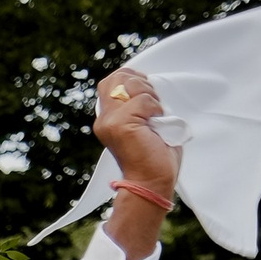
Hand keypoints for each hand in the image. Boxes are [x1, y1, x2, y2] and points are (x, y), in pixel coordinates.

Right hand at [92, 68, 178, 204]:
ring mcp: (110, 121)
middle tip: (153, 108)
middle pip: (120, 76)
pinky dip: (156, 109)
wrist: (151, 183)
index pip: (113, 80)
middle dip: (142, 84)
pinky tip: (156, 126)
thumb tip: (146, 84)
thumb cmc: (153, 157)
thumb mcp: (143, 124)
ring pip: (132, 85)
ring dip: (151, 97)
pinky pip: (144, 100)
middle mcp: (104, 118)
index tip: (148, 95)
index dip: (133, 79)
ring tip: (155, 118)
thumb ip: (137, 104)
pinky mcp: (120, 124)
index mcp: (107, 118)